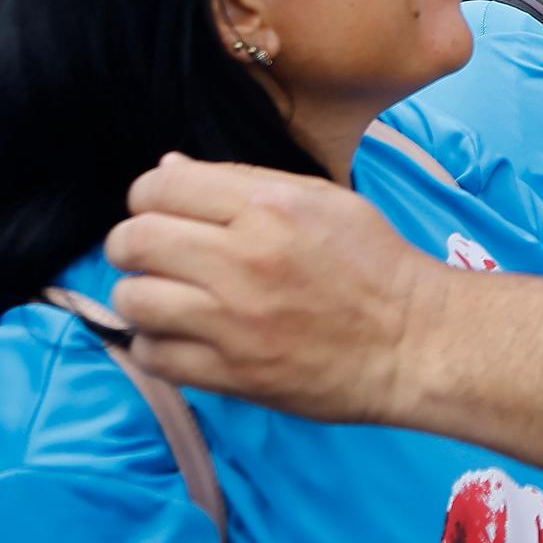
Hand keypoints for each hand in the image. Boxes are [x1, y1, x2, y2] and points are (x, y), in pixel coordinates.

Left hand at [104, 153, 429, 423]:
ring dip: (139, 296)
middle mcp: (243, 260)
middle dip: (130, 243)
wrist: (412, 342)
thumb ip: (242, 182)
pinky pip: (152, 355)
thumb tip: (168, 169)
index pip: (160, 186)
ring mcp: (233, 321)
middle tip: (149, 255)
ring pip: (133, 300)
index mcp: (268, 208)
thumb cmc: (373, 263)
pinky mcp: (231, 373)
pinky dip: (155, 345)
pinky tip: (178, 337)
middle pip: (135, 240)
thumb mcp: (321, 200)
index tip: (161, 211)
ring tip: (163, 298)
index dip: (149, 195)